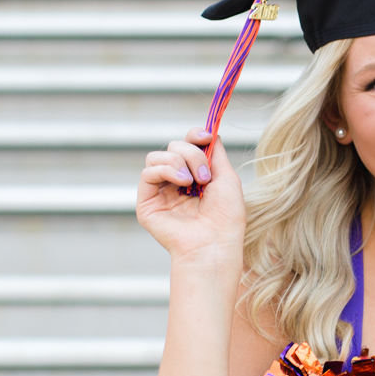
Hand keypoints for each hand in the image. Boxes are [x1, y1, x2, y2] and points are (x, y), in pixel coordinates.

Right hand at [136, 128, 244, 268]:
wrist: (215, 243)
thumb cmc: (226, 217)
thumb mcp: (227, 177)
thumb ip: (215, 153)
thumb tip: (209, 132)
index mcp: (195, 178)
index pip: (187, 146)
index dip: (193, 135)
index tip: (206, 136)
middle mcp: (176, 184)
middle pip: (174, 147)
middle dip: (191, 154)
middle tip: (205, 176)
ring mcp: (160, 193)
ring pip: (157, 156)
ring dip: (178, 162)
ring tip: (192, 182)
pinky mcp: (147, 203)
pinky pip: (147, 173)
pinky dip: (165, 170)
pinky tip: (181, 183)